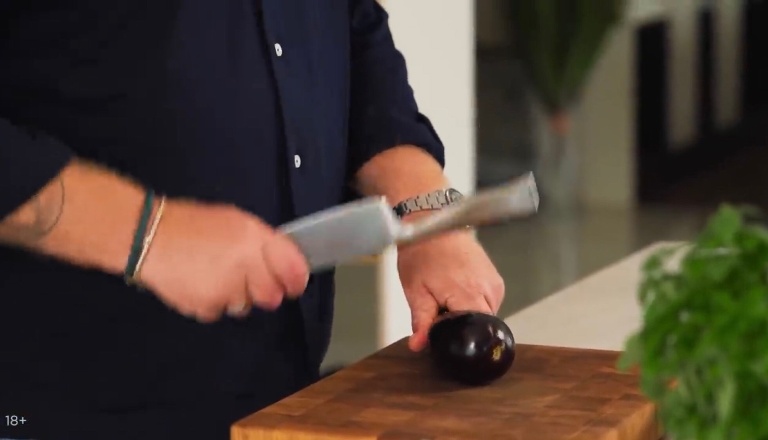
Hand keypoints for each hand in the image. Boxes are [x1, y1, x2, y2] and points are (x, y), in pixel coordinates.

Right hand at [138, 199, 309, 321]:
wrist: (147, 238)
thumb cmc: (195, 224)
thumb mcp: (238, 222)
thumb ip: (264, 242)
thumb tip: (285, 263)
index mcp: (254, 240)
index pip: (292, 270)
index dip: (297, 280)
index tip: (294, 283)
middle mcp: (244, 267)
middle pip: (271, 296)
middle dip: (265, 290)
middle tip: (249, 278)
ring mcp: (224, 291)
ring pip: (245, 306)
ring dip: (238, 296)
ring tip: (217, 276)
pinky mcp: (205, 308)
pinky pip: (220, 311)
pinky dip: (215, 303)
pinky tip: (201, 284)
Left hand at [397, 230, 504, 351]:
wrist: (433, 223)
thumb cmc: (422, 252)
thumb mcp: (415, 290)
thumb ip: (421, 321)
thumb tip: (419, 345)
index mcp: (470, 294)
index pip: (474, 333)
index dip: (455, 337)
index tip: (440, 330)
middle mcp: (489, 290)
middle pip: (480, 326)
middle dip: (460, 325)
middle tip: (439, 308)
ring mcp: (495, 284)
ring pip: (484, 316)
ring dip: (466, 313)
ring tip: (447, 295)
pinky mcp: (496, 279)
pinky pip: (487, 303)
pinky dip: (472, 302)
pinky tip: (457, 290)